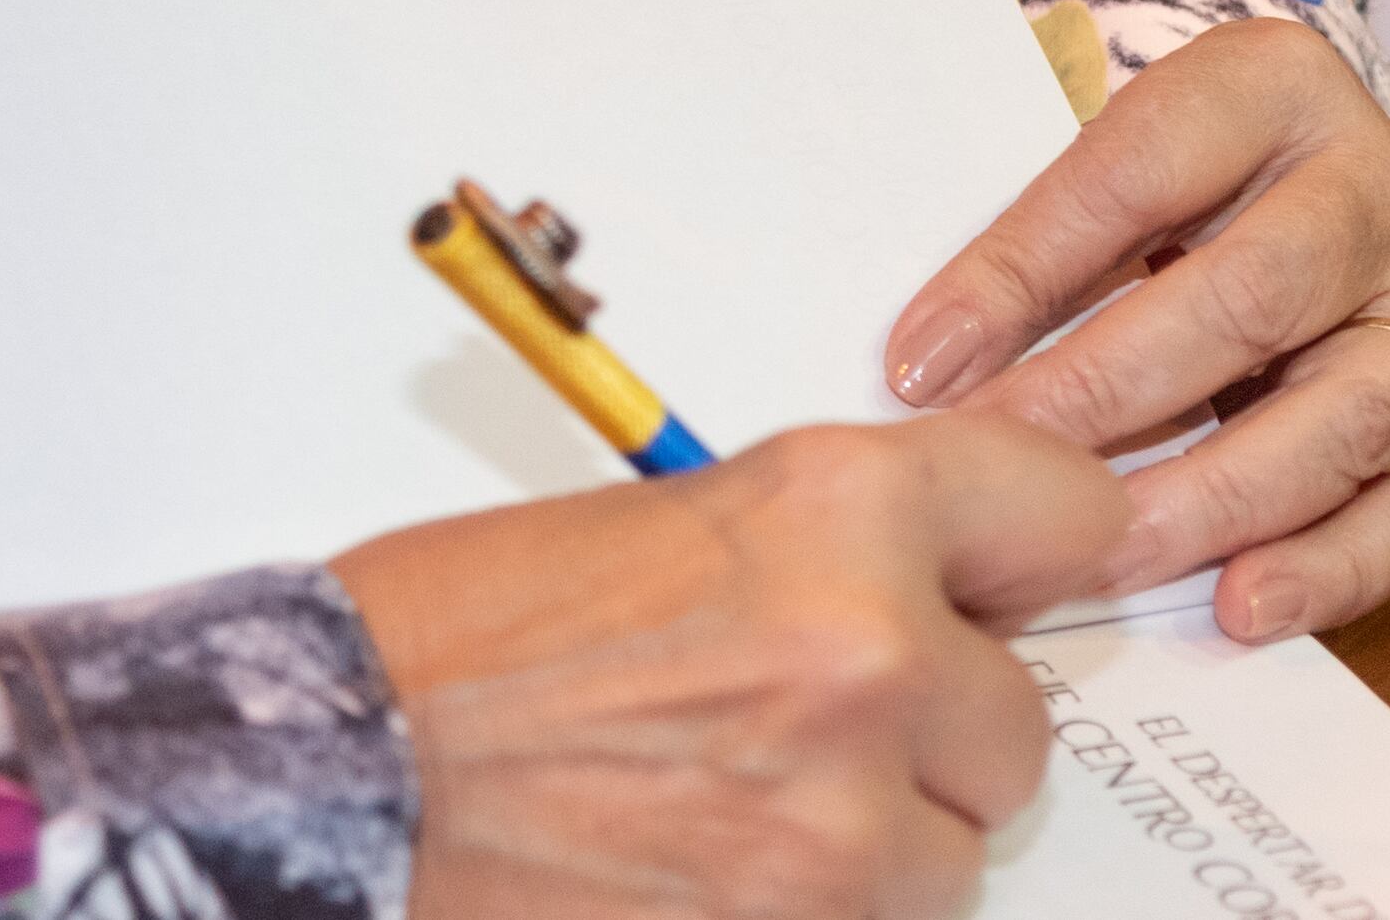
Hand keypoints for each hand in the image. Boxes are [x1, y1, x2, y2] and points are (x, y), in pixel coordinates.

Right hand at [334, 414, 1127, 919]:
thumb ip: (834, 550)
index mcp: (839, 511)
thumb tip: (946, 599)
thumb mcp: (671, 522)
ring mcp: (839, 825)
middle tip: (802, 727)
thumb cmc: (454, 644)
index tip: (1018, 584)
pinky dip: (810, 918)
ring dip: (872, 849)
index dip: (1035, 559)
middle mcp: (867, 655)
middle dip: (932, 736)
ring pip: (951, 858)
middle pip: (1016, 724)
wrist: (326, 771)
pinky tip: (701, 876)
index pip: (1064, 514)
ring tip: (727, 811)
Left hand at [881, 18, 1389, 643]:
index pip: (1141, 170)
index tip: (924, 364)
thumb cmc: (1175, 175)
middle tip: (1003, 463)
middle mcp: (1373, 188)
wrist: (1298, 182)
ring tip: (1107, 552)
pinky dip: (1328, 567)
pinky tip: (1239, 605)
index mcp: (1275, 84)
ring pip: (1350, 410)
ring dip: (1216, 497)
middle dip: (1111, 391)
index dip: (1027, 270)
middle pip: (1253, 292)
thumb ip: (1039, 241)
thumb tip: (929, 368)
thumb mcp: (1110, 155)